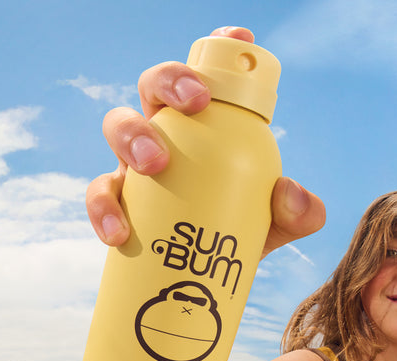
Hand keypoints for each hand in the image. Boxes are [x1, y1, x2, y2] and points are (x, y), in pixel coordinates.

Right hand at [85, 25, 324, 255]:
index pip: (206, 76)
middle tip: (195, 105)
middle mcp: (165, 135)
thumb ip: (298, 212)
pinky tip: (119, 232)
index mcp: (203, 127)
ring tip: (152, 165)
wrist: (208, 284)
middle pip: (154, 86)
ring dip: (132, 135)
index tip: (238, 41)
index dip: (217, 51)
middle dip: (169, 81)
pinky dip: (104, 210)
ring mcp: (134, 167)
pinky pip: (98, 196)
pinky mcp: (116, 204)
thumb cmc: (239, 237)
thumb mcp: (276, 226)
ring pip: (117, 126)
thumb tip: (290, 193)